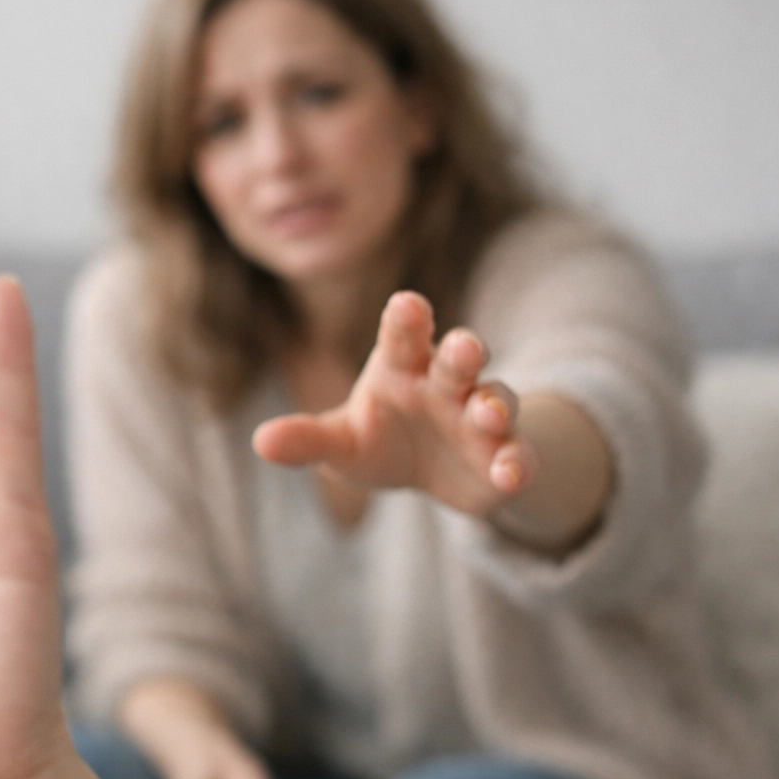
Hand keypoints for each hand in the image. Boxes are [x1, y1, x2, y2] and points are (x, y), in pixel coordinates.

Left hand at [253, 291, 534, 516]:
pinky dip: (517, 460)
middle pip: (457, 358)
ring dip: (494, 403)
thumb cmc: (380, 440)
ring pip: (495, 397)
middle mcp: (447, 382)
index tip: (405, 303)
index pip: (403, 335)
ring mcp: (481, 415)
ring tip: (489, 414)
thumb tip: (260, 442)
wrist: (432, 475)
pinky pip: (518, 453)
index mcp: (402, 366)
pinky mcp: (506, 454)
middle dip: (462, 350)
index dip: (406, 319)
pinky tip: (510, 472)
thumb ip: (308, 439)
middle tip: (464, 346)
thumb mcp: (341, 443)